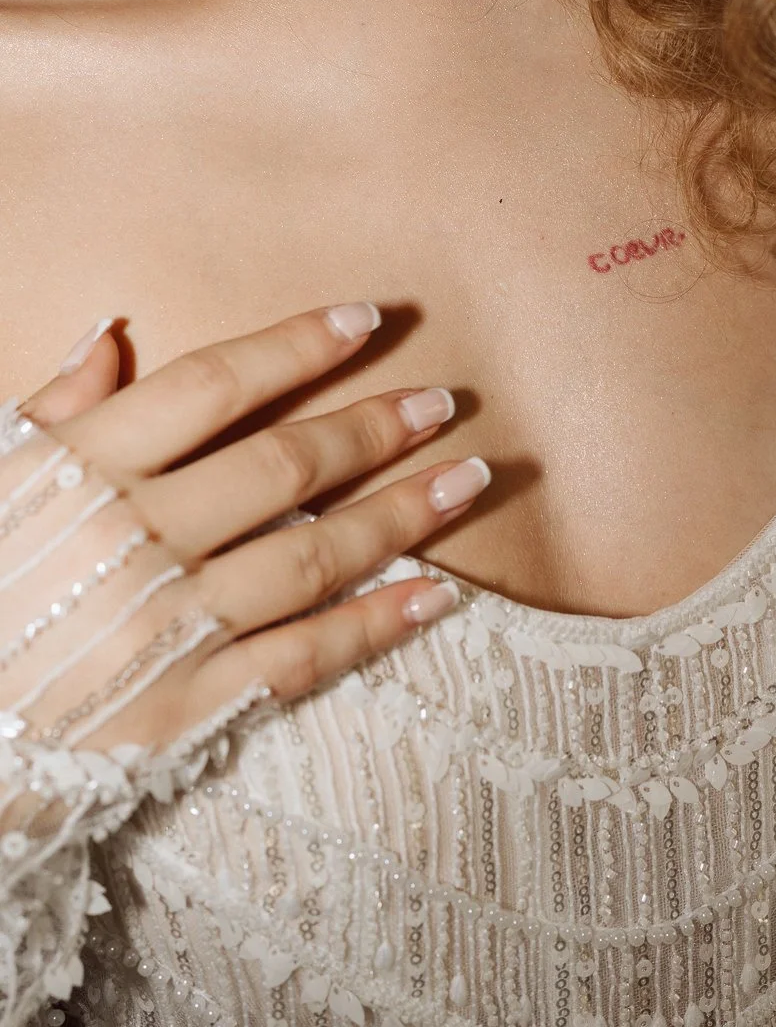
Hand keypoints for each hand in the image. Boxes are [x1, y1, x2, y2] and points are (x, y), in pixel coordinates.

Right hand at [0, 305, 485, 762]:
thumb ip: (54, 406)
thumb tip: (116, 328)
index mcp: (81, 470)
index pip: (209, 385)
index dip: (295, 345)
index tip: (369, 318)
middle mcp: (133, 540)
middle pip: (280, 466)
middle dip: (372, 427)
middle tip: (441, 401)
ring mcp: (165, 627)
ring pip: (310, 557)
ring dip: (400, 515)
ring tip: (469, 479)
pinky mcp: (184, 707)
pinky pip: (300, 659)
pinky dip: (374, 626)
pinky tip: (439, 595)